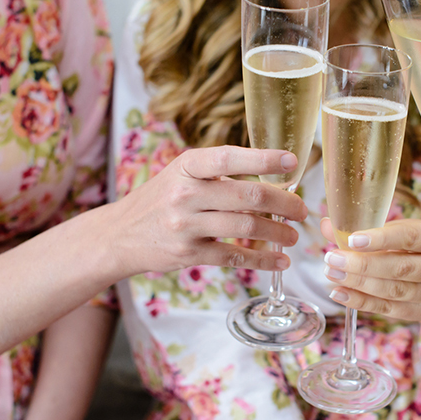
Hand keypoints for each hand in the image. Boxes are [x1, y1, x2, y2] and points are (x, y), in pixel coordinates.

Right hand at [111, 146, 308, 276]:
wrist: (118, 235)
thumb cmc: (161, 199)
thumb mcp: (181, 174)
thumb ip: (219, 173)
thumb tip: (273, 178)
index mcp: (187, 166)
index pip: (229, 158)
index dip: (263, 159)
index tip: (292, 161)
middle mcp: (186, 193)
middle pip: (248, 196)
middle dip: (284, 203)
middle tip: (302, 210)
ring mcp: (186, 225)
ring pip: (246, 227)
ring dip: (278, 233)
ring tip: (293, 236)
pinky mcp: (188, 253)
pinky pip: (234, 256)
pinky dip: (262, 260)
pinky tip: (279, 261)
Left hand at [321, 218, 420, 320]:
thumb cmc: (415, 243)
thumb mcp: (398, 229)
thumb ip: (365, 228)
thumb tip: (326, 226)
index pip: (411, 237)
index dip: (380, 239)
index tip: (352, 239)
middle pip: (401, 268)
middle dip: (362, 264)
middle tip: (331, 259)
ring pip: (395, 291)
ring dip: (358, 284)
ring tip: (332, 274)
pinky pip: (390, 310)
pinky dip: (362, 302)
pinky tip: (340, 293)